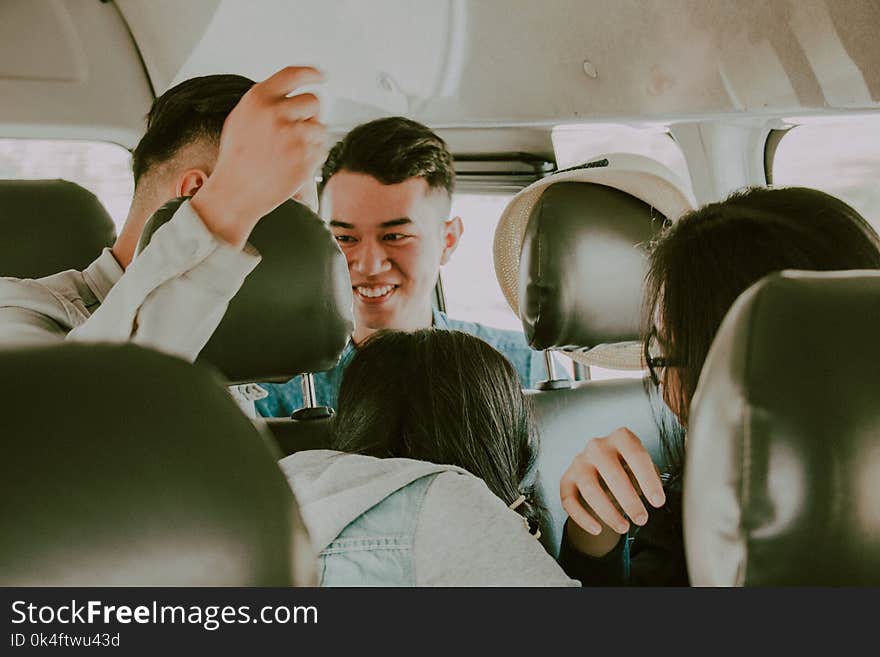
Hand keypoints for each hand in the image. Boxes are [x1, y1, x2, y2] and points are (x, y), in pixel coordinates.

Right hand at [192, 66, 326, 247]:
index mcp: (259, 99)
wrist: (236, 192)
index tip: (322, 75)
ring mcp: (293, 136)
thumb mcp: (242, 118)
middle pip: (314, 101)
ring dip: (311, 138)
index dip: (312, 73)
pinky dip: (313, 156)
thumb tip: (292, 93)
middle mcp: (276, 113)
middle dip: (310, 114)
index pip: (294, 74)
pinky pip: (322, 149)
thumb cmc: (238, 158)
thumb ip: (267, 102)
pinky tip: (293, 163)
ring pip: (320, 127)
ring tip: (289, 151)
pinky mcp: (305, 157)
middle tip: (296, 130)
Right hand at [560, 427, 665, 555]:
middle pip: (612, 474)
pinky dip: (583, 518)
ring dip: (608, 512)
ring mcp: (579, 462)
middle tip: (642, 519)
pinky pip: (569, 501)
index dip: (648, 480)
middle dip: (629, 501)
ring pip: (590, 489)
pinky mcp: (566, 479)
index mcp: (620, 438)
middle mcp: (597, 447)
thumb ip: (650, 477)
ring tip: (624, 527)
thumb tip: (654, 496)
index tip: (658, 502)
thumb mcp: (642, 467)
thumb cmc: (628, 468)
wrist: (601, 471)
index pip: (636, 455)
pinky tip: (598, 529)